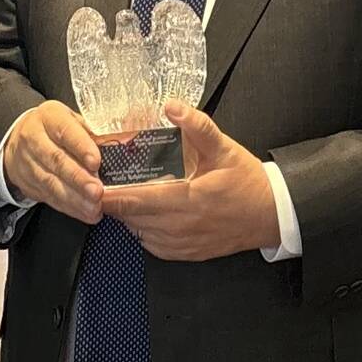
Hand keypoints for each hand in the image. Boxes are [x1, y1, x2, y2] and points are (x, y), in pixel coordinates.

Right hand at [0, 100, 104, 223]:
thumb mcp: (73, 121)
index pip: (65, 131)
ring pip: (51, 182)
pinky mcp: (27, 182)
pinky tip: (84, 213)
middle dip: (78, 178)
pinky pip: (49, 196)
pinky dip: (68, 207)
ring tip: (93, 207)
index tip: (96, 162)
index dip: (81, 147)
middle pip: (56, 160)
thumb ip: (93, 133)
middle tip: (97, 191)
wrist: (20, 139)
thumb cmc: (56, 129)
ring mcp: (27, 161)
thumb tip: (123, 145)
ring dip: (74, 198)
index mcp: (49, 117)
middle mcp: (34, 138)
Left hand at [98, 102, 279, 261]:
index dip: (107, 195)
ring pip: (137, 230)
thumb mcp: (224, 148)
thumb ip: (197, 127)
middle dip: (111, 200)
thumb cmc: (247, 183)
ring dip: (127, 213)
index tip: (90, 182)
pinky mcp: (183, 254)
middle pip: (129, 217)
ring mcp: (181, 245)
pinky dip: (141, 227)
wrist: (271, 216)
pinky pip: (150, 243)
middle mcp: (181, 227)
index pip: (135, 201)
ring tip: (121, 192)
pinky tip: (144, 210)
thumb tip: (172, 107)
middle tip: (100, 181)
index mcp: (188, 200)